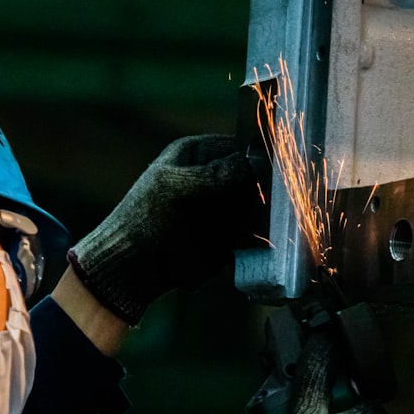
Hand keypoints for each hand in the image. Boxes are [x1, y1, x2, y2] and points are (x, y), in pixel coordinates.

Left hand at [67, 134, 261, 324]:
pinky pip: (254, 233)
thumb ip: (214, 174)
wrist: (133, 267)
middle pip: (255, 176)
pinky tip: (266, 238)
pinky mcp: (229, 237)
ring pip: (258, 205)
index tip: (280, 165)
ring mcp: (223, 209)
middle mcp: (215, 178)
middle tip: (281, 196)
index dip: (260, 153)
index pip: (240, 146)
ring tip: (270, 219)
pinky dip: (261, 236)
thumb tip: (253, 162)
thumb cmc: (145, 219)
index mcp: (198, 154)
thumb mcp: (176, 188)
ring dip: (266, 213)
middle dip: (267, 186)